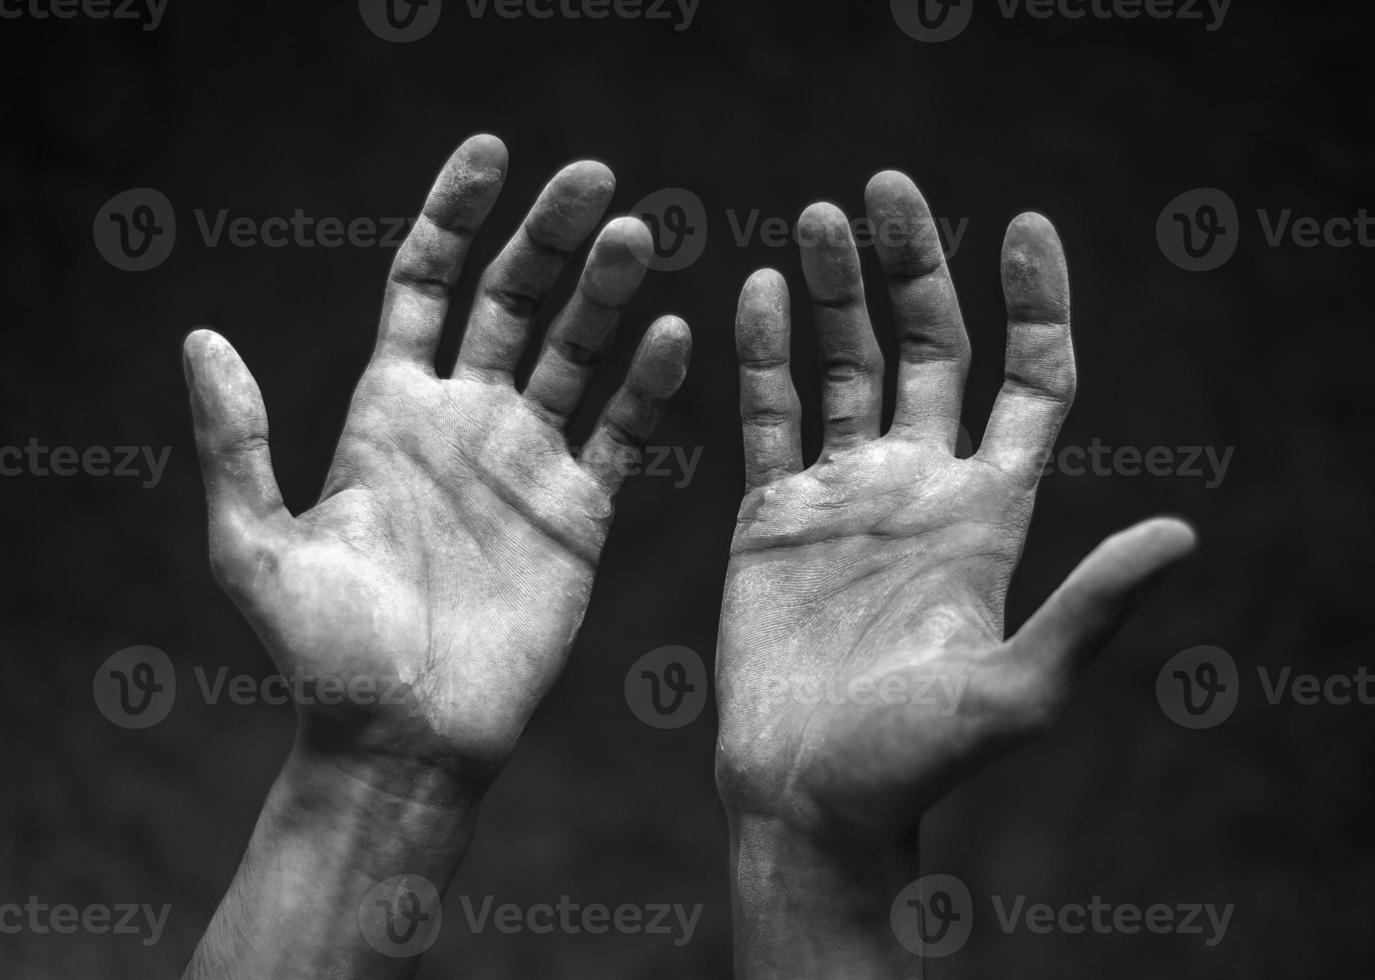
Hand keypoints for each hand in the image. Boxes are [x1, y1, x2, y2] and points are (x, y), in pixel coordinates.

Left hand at [184, 134, 689, 797]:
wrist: (404, 740)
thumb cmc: (323, 656)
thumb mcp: (256, 546)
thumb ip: (239, 442)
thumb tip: (199, 336)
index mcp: (387, 412)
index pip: (425, 284)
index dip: (454, 214)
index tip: (492, 153)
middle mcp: (464, 421)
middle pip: (514, 301)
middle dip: (550, 236)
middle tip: (591, 179)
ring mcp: (527, 462)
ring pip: (578, 353)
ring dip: (607, 293)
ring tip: (636, 234)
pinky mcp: (580, 511)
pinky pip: (623, 431)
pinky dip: (650, 382)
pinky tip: (673, 331)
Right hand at [716, 172, 1194, 845]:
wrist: (808, 797)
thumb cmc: (915, 761)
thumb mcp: (1016, 690)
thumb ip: (1088, 608)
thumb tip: (1181, 533)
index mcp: (990, 514)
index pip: (1032, 382)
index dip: (1037, 302)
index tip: (1025, 225)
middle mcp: (921, 488)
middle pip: (932, 349)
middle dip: (914, 266)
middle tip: (884, 187)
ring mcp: (845, 496)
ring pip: (845, 367)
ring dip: (830, 292)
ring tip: (811, 219)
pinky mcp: (775, 516)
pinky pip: (770, 415)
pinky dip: (762, 353)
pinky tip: (753, 291)